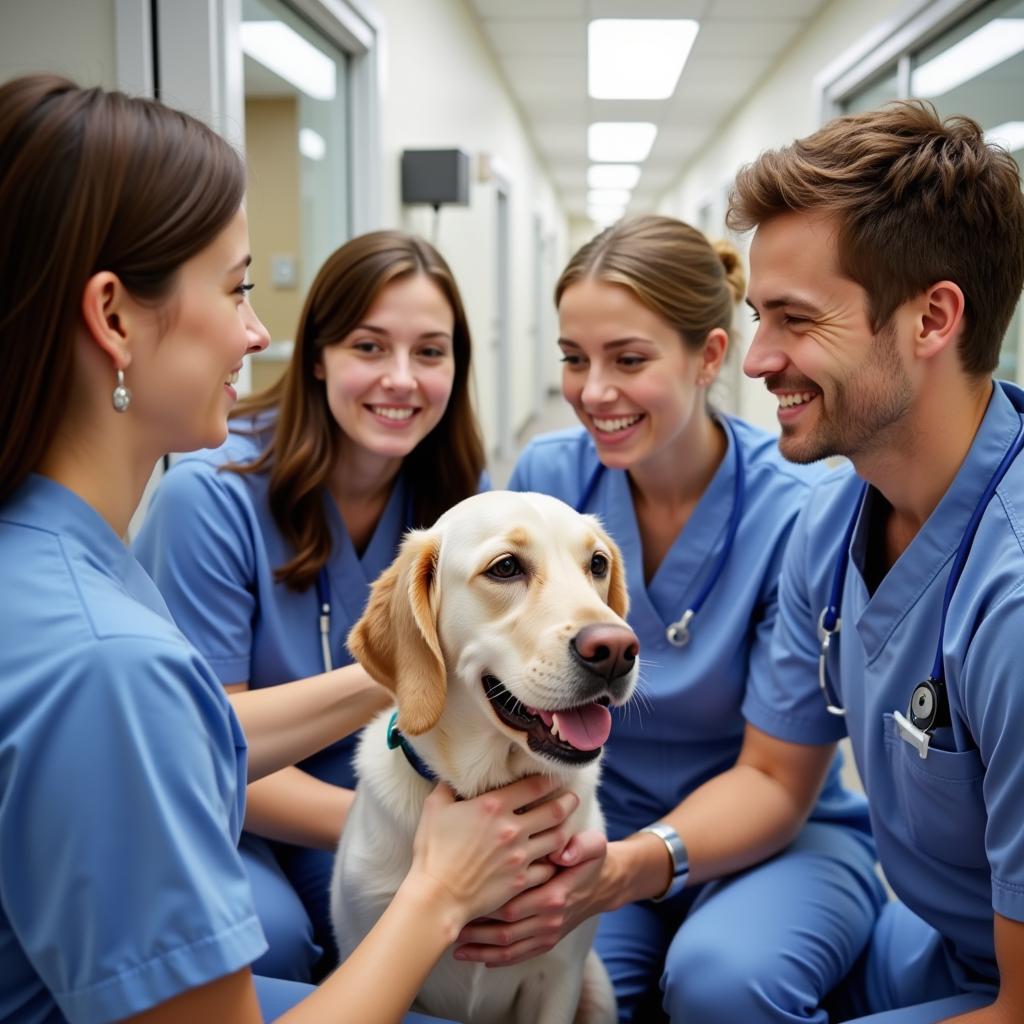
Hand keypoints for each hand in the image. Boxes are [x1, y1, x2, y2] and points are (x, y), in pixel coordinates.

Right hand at [408, 776, 577, 926]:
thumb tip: (450, 776)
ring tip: (569, 824)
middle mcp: (513, 829)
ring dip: (566, 829)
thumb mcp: (435, 809)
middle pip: (555, 811)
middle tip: (573, 797)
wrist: (437, 896)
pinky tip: (554, 858)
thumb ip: (447, 788)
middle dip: (568, 801)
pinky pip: (548, 869)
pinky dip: (554, 861)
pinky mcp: (521, 881)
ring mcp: (520, 856)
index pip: (534, 786)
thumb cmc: (433, 852)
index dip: (549, 780)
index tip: (555, 778)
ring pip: (557, 838)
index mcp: (494, 806)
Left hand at [453, 829, 611, 966]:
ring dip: (481, 950)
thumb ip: (580, 846)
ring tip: (455, 947)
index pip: (512, 905)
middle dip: (475, 931)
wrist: (604, 884)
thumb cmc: (589, 859)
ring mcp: (549, 933)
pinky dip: (498, 959)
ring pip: (509, 948)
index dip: (485, 906)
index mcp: (555, 895)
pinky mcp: (547, 941)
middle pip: (504, 930)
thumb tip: (562, 852)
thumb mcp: (592, 844)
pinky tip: (478, 957)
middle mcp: (550, 919)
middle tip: (448, 924)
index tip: (460, 902)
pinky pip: (520, 955)